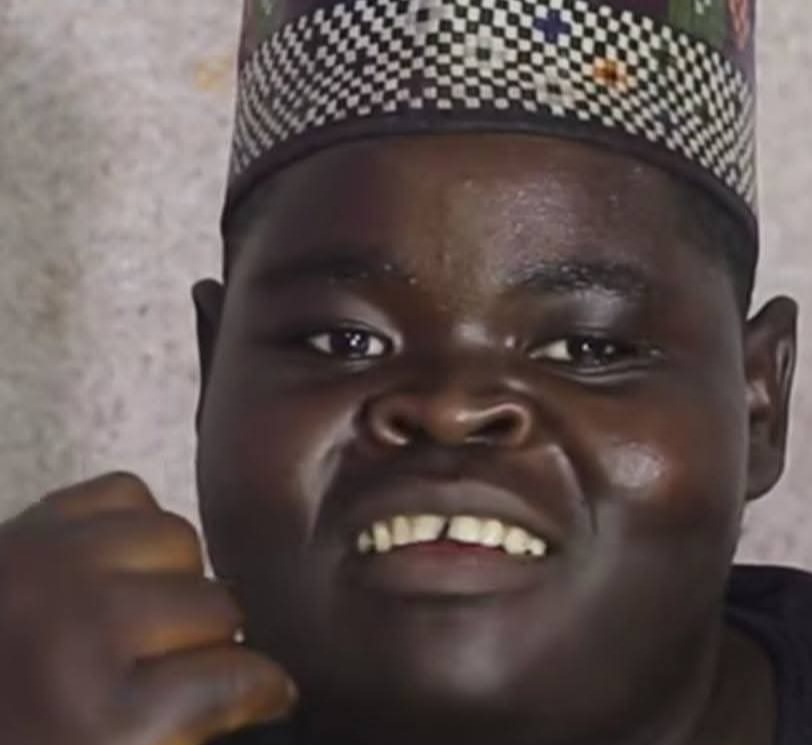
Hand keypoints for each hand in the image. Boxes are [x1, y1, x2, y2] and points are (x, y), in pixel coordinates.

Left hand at [0, 472, 295, 744]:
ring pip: (180, 540)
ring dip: (177, 578)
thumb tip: (260, 692)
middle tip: (189, 662)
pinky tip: (118, 562)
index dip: (265, 690)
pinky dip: (134, 524)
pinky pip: (124, 493)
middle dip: (217, 640)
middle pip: (219, 607)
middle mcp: (81, 630)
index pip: (240, 680)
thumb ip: (183, 730)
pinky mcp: (27, 522)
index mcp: (101, 722)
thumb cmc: (11, 734)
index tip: (269, 692)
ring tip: (149, 610)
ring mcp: (50, 564)